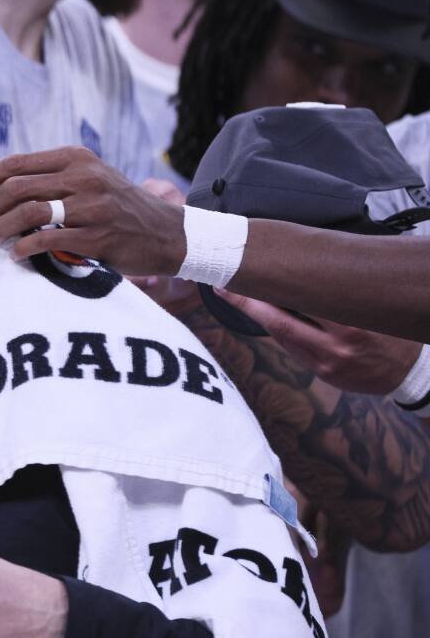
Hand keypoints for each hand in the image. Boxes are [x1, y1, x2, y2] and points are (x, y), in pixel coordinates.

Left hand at [0, 146, 185, 275]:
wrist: (166, 232)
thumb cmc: (116, 207)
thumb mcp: (88, 179)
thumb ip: (50, 179)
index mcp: (75, 157)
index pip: (15, 163)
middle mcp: (83, 176)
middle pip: (17, 187)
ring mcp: (93, 206)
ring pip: (30, 212)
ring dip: (5, 228)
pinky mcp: (98, 236)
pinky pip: (49, 240)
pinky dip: (25, 248)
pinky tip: (19, 254)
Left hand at [216, 290, 421, 394]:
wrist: (414, 368)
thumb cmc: (392, 324)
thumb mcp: (371, 302)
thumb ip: (340, 288)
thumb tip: (304, 263)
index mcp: (352, 322)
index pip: (297, 301)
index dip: (264, 289)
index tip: (238, 274)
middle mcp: (338, 346)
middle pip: (280, 322)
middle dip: (248, 302)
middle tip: (225, 282)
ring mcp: (329, 363)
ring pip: (282, 337)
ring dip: (258, 316)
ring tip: (237, 294)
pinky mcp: (325, 374)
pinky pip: (293, 349)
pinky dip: (279, 332)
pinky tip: (266, 316)